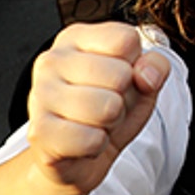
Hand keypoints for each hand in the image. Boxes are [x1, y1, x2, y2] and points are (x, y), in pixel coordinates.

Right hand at [24, 23, 171, 194]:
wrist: (78, 157)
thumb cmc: (107, 109)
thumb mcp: (142, 82)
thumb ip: (156, 66)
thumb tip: (147, 76)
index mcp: (76, 37)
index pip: (126, 40)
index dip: (136, 66)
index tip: (121, 77)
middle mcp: (52, 60)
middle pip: (120, 75)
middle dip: (124, 99)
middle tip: (107, 105)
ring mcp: (40, 94)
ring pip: (107, 109)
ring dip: (111, 123)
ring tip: (96, 122)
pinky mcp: (39, 131)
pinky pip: (90, 139)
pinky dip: (97, 146)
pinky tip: (83, 140)